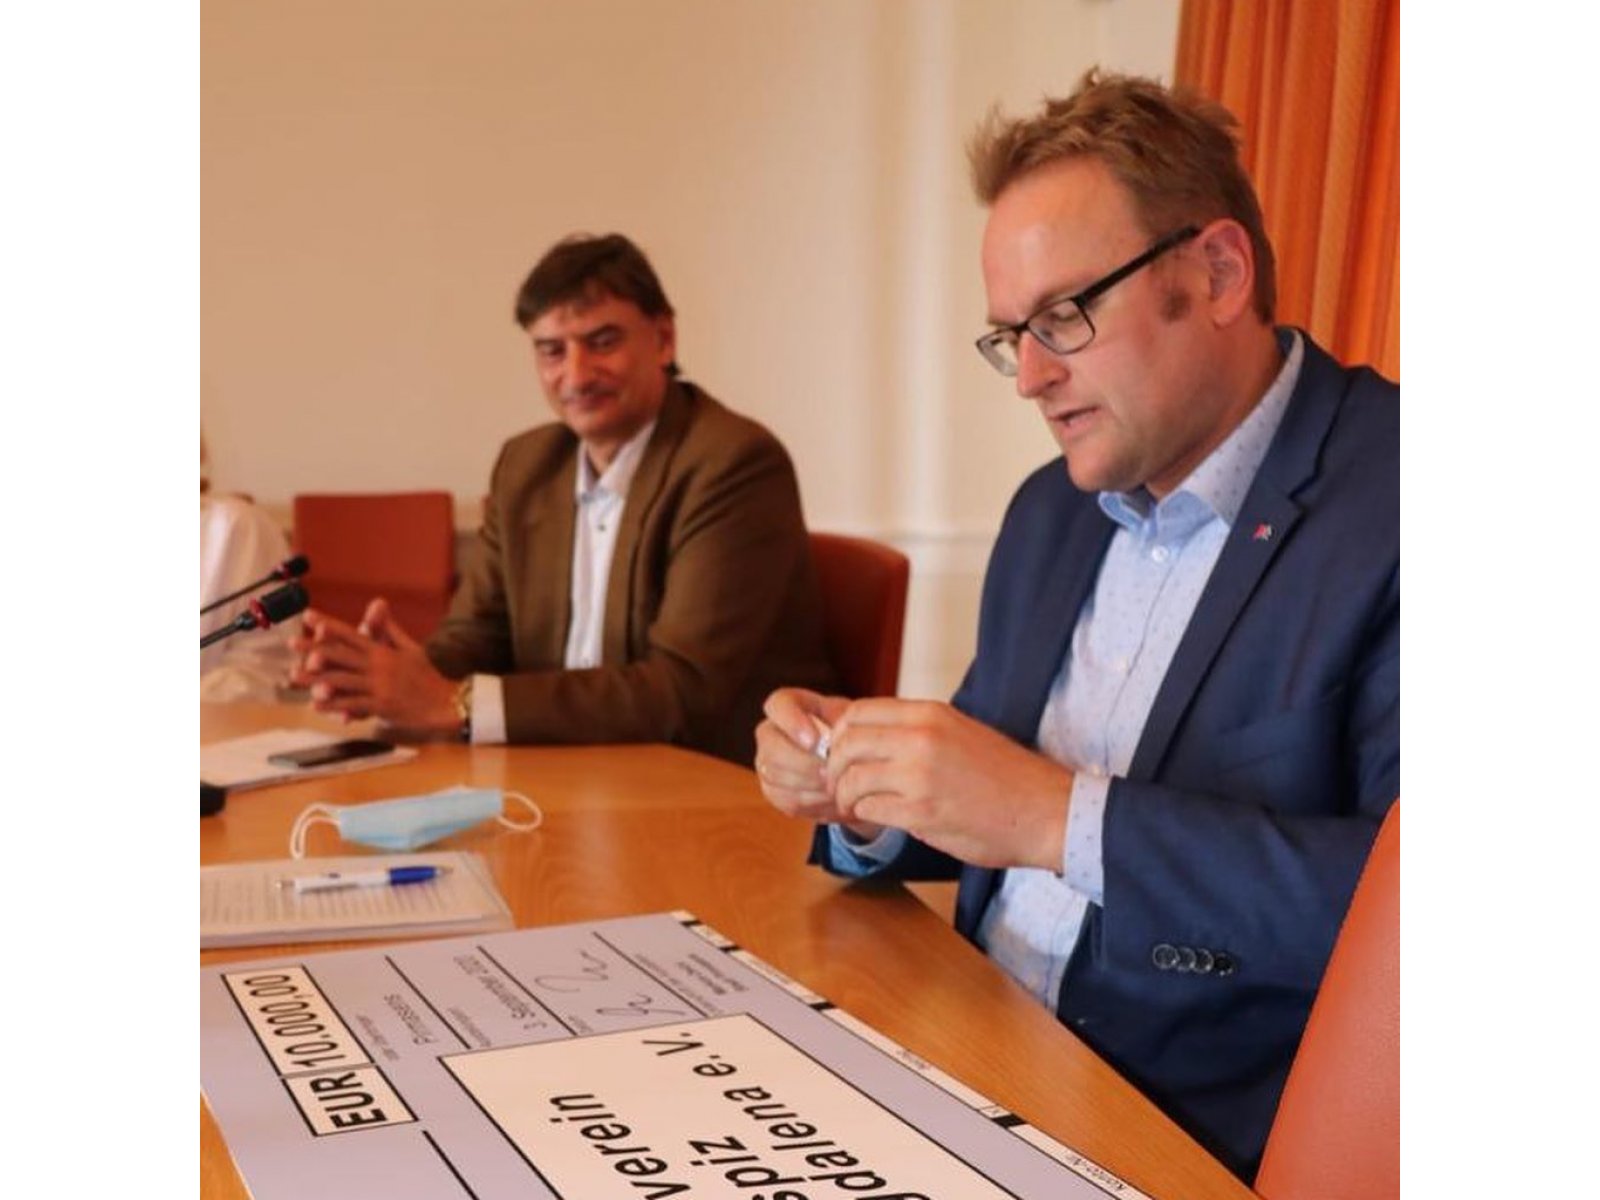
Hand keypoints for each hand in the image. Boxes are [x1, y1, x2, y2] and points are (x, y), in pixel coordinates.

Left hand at [290, 598, 459, 736]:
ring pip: (341, 680)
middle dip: (313, 648)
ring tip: (294, 676)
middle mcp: (379, 665)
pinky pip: (353, 705)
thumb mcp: (412, 648)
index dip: (329, 625)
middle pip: (340, 655)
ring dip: (315, 679)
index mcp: (384, 651)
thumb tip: (379, 607)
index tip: (309, 617)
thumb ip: (391, 630)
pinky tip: (317, 705)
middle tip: (292, 643)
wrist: (448, 700)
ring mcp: (379, 686)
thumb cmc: (430, 675)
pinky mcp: (382, 705)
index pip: (351, 634)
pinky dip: (334, 705)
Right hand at [754, 688, 880, 833]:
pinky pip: (785, 798)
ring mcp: (767, 762)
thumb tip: (832, 743)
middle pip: (771, 746)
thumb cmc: (854, 735)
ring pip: (776, 775)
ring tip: (837, 787)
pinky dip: (812, 802)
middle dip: (803, 763)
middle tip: (830, 773)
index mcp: (789, 705)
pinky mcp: (773, 790)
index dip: (792, 722)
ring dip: (810, 785)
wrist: (855, 767)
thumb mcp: (854, 721)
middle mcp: (770, 732)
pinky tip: (833, 800)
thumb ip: (844, 724)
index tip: (815, 741)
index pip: (777, 704)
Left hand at [825, 699, 1072, 870]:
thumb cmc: (1004, 777)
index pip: (857, 712)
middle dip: (833, 767)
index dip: (839, 735)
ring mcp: (919, 774)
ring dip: (845, 796)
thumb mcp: (958, 733)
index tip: (841, 754)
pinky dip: (865, 815)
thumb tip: (870, 740)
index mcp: (929, 714)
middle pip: (846, 744)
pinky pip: (869, 809)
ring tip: (854, 806)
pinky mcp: (921, 812)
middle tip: (838, 785)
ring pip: (851, 779)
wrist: (1045, 811)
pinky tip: (875, 818)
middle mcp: (920, 737)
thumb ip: (916, 732)